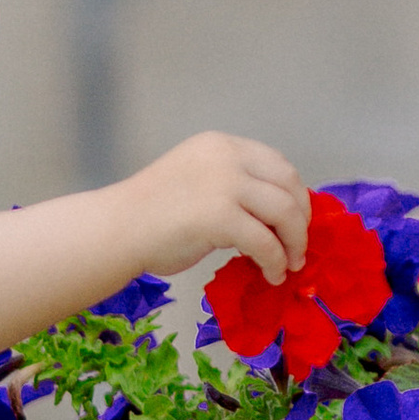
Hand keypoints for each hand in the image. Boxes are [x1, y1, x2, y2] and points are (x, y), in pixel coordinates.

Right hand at [115, 132, 309, 286]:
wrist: (117, 228)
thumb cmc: (150, 211)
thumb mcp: (198, 179)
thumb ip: (232, 184)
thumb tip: (274, 214)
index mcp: (221, 145)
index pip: (278, 164)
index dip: (295, 194)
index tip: (296, 220)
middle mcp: (227, 157)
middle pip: (288, 185)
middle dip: (301, 220)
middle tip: (298, 246)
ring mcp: (225, 184)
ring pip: (285, 213)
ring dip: (294, 243)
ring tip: (290, 264)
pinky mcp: (221, 216)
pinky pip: (266, 243)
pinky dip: (275, 262)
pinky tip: (271, 274)